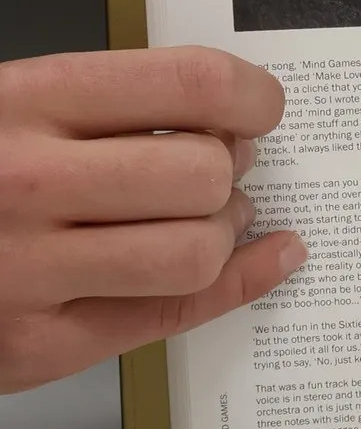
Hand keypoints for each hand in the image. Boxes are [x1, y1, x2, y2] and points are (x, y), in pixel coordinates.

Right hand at [0, 48, 304, 393]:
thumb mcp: (9, 109)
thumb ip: (103, 107)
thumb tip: (223, 112)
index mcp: (23, 102)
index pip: (188, 84)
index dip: (249, 96)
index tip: (258, 107)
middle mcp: (26, 183)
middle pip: (201, 173)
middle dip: (230, 172)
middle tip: (222, 170)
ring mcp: (28, 270)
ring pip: (195, 251)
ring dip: (224, 232)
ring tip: (208, 219)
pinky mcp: (39, 344)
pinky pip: (173, 314)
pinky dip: (241, 283)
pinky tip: (266, 257)